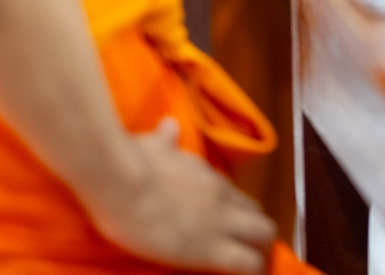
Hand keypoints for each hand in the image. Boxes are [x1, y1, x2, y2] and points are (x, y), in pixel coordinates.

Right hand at [85, 118, 275, 273]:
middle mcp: (221, 197)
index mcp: (207, 177)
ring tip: (254, 268)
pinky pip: (247, 264)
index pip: (237, 198)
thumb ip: (165, 138)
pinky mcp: (210, 249)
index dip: (239, 216)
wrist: (120, 181)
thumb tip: (168, 124)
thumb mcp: (153, 144)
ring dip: (261, 252)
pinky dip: (253, 272)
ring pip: (263, 236)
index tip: (233, 228)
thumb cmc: (130, 161)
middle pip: (259, 216)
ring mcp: (219, 223)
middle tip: (249, 253)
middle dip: (259, 236)